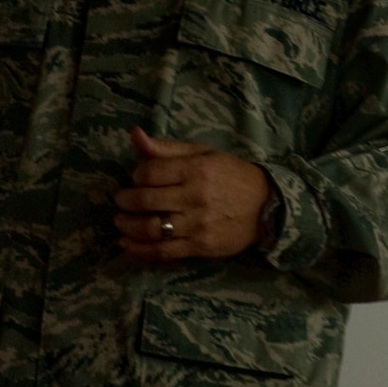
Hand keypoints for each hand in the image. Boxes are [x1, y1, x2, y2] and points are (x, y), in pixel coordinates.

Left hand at [113, 127, 271, 261]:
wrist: (266, 206)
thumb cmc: (231, 175)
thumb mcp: (203, 154)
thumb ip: (167, 148)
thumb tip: (134, 135)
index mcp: (196, 169)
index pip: (149, 172)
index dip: (135, 175)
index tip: (136, 178)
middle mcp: (195, 197)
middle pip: (145, 201)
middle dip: (125, 201)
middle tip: (121, 201)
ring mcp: (197, 224)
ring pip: (151, 228)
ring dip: (127, 225)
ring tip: (121, 222)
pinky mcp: (200, 246)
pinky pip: (163, 251)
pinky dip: (139, 249)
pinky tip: (126, 244)